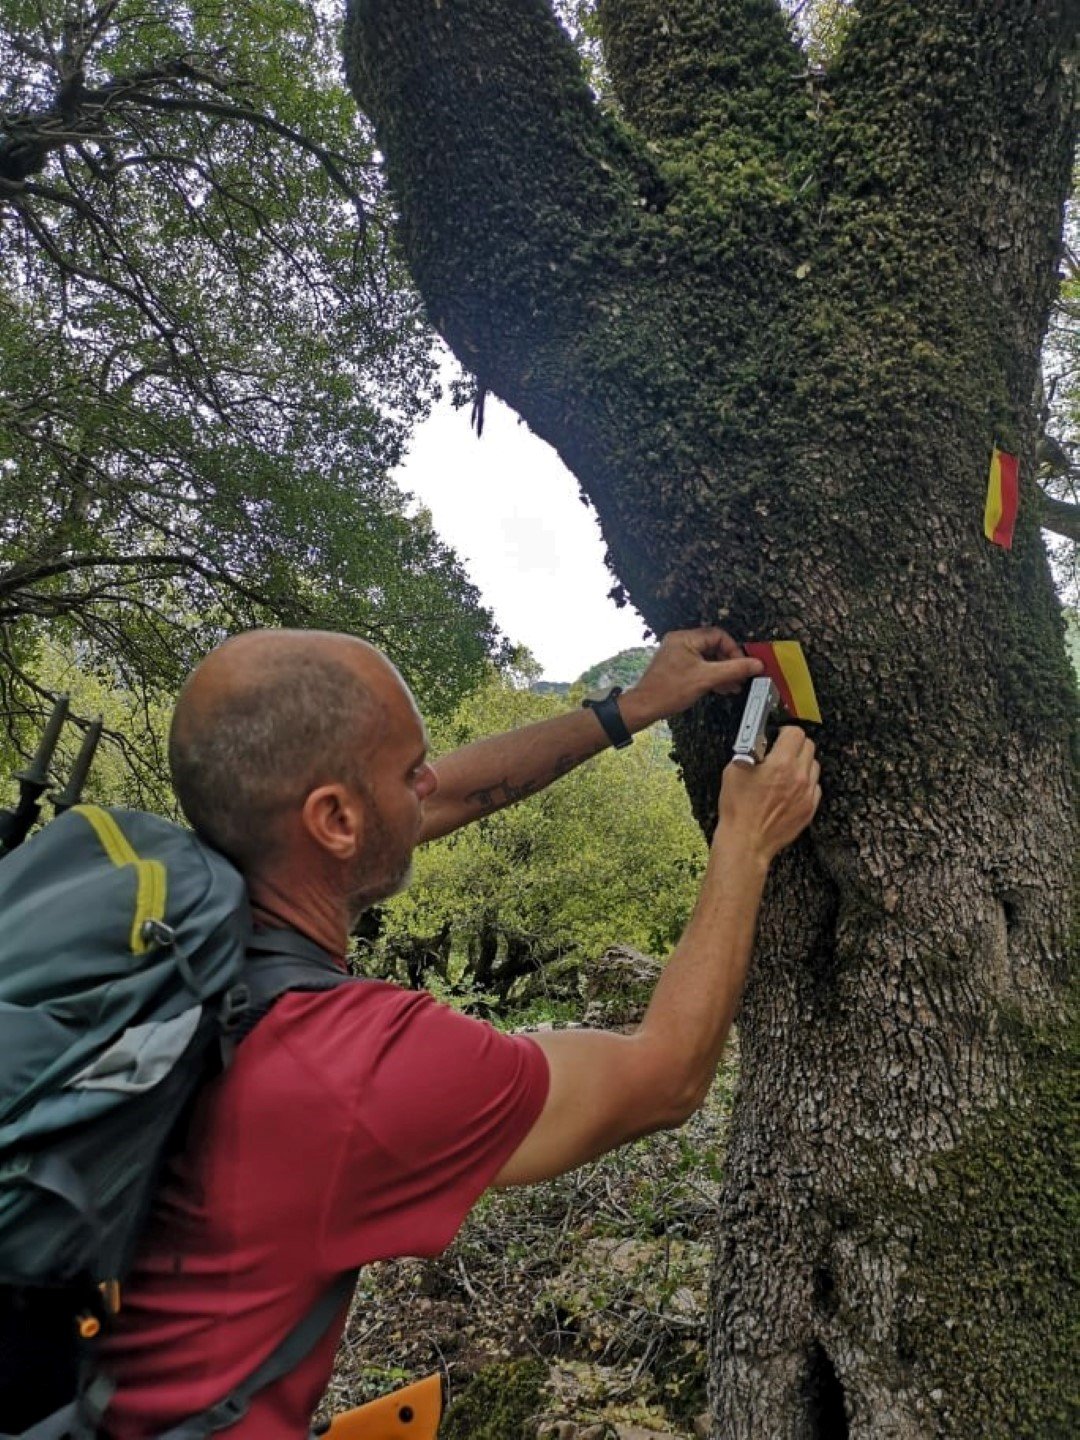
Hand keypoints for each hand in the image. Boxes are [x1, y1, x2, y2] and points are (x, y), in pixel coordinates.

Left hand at [620, 627, 764, 729]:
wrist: (644, 707)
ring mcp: (677, 654)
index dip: (734, 650)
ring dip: (722, 671)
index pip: (718, 635)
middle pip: (714, 646)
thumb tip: (756, 664)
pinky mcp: (676, 667)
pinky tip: (721, 687)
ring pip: (708, 658)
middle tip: (741, 677)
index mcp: (685, 638)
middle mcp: (680, 642)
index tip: (743, 665)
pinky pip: (699, 666)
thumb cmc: (667, 691)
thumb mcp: (706, 679)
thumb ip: (733, 670)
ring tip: (734, 686)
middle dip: (729, 663)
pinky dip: (711, 675)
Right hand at [717, 726, 820, 863]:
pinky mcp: (809, 808)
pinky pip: (815, 787)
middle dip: (795, 745)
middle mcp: (799, 777)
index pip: (796, 733)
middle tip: (781, 751)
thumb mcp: (734, 771)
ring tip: (785, 772)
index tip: (779, 735)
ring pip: (814, 766)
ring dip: (802, 764)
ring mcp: (807, 793)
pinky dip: (805, 783)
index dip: (785, 731)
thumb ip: (750, 751)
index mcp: (781, 764)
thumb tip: (757, 742)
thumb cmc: (738, 809)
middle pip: (809, 746)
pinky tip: (790, 789)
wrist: (747, 840)